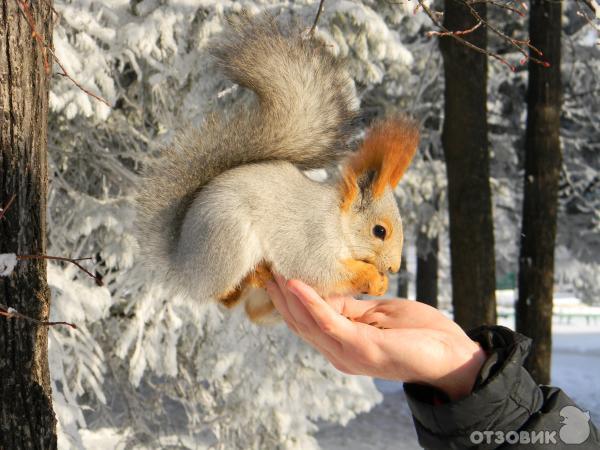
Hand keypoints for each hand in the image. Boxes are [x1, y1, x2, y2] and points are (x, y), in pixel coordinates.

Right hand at [266, 276, 486, 400]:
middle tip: (265, 268)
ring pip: (307, 323)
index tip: (276, 272)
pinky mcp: (359, 347)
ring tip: (275, 271)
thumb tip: (327, 292)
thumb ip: (352, 308)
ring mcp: (347, 352)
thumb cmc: (420, 333)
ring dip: (289, 296)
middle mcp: (338, 352)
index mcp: (343, 344)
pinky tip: (296, 284)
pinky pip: (327, 322)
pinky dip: (310, 302)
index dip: (290, 297)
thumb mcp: (379, 314)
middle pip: (300, 323)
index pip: (307, 321)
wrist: (452, 354)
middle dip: (280, 297)